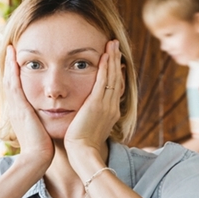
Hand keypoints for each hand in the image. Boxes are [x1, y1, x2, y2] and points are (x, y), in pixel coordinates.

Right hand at [4, 45, 53, 172]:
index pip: (16, 89)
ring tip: (10, 48)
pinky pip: (14, 85)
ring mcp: (15, 107)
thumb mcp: (41, 131)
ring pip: (10, 80)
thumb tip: (50, 119)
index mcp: (20, 113)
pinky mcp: (20, 108)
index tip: (17, 62)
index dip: (15, 75)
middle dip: (9, 65)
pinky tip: (14, 59)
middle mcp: (15, 108)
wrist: (37, 158)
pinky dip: (13, 71)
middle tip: (10, 49)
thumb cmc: (42, 148)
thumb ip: (42, 122)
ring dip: (9, 63)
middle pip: (9, 81)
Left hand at [65, 39, 122, 167]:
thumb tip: (84, 115)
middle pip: (117, 79)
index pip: (115, 88)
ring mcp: (106, 105)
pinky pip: (104, 81)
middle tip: (116, 46)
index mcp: (111, 113)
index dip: (116, 73)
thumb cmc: (81, 146)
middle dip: (116, 61)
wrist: (82, 153)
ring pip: (113, 77)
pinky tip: (106, 55)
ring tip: (113, 44)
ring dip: (113, 59)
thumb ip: (89, 119)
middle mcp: (112, 107)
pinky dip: (106, 67)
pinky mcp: (97, 104)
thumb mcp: (88, 130)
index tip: (115, 61)